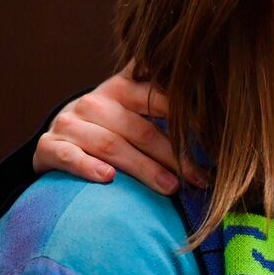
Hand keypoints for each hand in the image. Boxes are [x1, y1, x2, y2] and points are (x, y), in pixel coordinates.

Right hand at [33, 65, 208, 194]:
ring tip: (171, 189)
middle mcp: (96, 101)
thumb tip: (224, 111)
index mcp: (123, 86)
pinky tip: (108, 179)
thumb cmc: (113, 127)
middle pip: (141, 130)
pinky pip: (69, 156)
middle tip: (198, 179)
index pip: (159, 98)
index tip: (214, 137)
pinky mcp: (49, 146)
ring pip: (111, 146)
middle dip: (173, 156)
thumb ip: (166, 102)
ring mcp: (70, 123)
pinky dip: (88, 167)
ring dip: (144, 169)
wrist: (59, 139)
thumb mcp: (136, 107)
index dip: (188, 117)